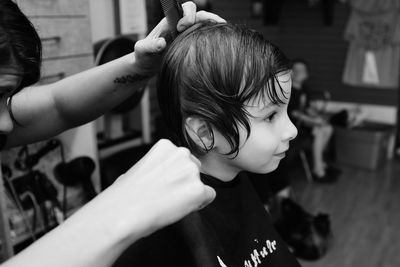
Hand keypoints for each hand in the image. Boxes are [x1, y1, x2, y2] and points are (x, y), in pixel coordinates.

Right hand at [98, 139, 215, 242]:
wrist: (123, 212)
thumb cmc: (125, 195)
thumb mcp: (139, 168)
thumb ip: (157, 166)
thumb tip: (162, 176)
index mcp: (166, 146)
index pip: (182, 159)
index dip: (175, 174)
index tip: (167, 183)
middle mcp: (182, 154)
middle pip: (194, 169)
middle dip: (185, 181)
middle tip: (168, 195)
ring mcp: (191, 172)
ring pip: (201, 183)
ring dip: (191, 193)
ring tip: (170, 202)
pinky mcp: (198, 190)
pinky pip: (209, 197)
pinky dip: (199, 204)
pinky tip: (182, 208)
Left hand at [133, 1, 224, 74]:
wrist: (146, 65)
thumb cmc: (143, 56)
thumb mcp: (142, 51)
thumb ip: (150, 46)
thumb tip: (162, 43)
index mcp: (169, 22)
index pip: (183, 9)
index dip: (187, 15)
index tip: (181, 28)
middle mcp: (180, 25)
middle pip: (198, 12)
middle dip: (205, 17)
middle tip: (202, 30)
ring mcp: (187, 34)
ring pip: (205, 23)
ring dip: (213, 25)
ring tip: (224, 29)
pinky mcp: (192, 43)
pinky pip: (205, 35)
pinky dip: (214, 35)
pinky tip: (222, 41)